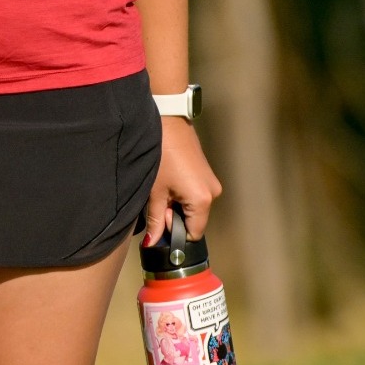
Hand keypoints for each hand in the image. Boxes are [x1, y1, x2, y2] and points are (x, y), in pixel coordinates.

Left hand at [144, 118, 221, 244]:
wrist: (168, 121)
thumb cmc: (160, 154)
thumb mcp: (154, 191)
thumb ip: (155, 220)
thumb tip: (152, 243)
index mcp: (202, 200)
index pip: (194, 233)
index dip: (175, 232)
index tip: (160, 220)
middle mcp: (212, 193)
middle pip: (194, 219)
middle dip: (174, 216)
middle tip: (158, 199)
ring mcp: (211, 182)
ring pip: (193, 206)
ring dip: (177, 204)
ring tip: (163, 186)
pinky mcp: (206, 173)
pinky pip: (195, 194)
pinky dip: (182, 193)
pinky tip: (169, 179)